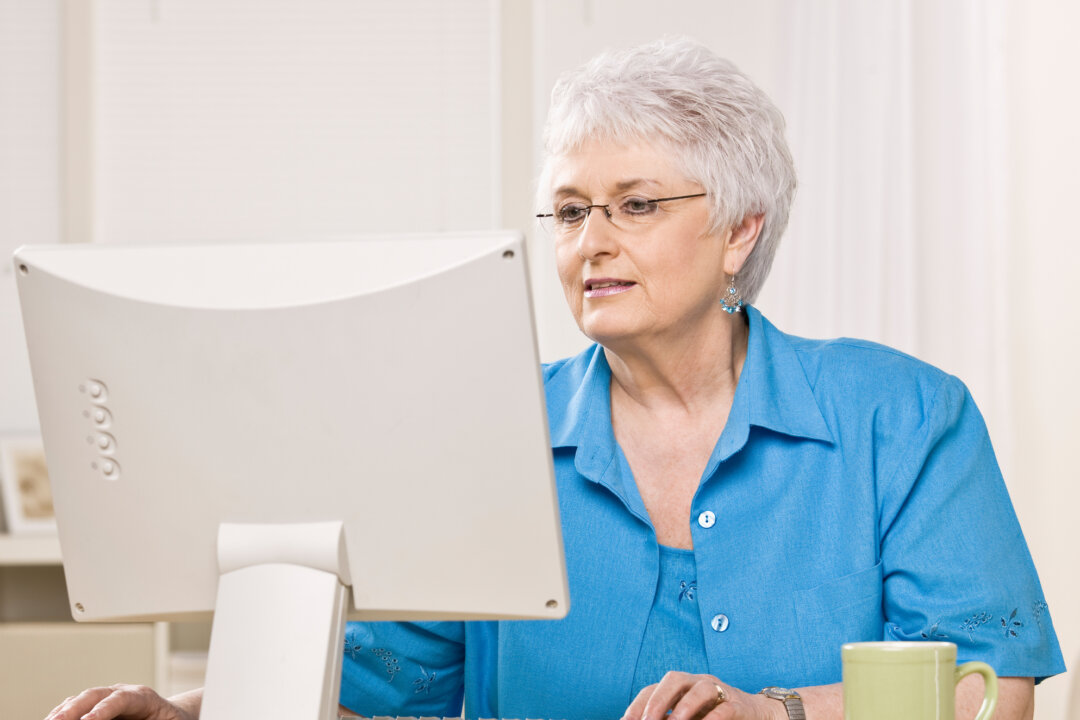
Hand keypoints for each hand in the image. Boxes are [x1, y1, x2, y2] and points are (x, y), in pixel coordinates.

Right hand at [45, 684, 196, 719]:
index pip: (122, 698)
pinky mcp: (97, 706)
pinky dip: (62, 714)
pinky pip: (76, 707)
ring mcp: (108, 697)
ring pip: (81, 699)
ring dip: (63, 711)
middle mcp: (123, 692)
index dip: (103, 709)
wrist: (170, 716)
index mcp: (144, 697)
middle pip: (96, 694)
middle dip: (75, 708)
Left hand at [623, 672, 784, 719]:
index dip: (637, 705)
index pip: (652, 688)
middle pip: (674, 679)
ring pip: (702, 688)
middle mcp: (696, 682)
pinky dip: (714, 717)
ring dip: (685, 706)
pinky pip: (725, 707)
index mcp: (679, 687)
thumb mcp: (687, 718)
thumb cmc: (713, 716)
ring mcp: (719, 690)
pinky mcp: (738, 704)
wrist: (756, 715)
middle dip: (658, 700)